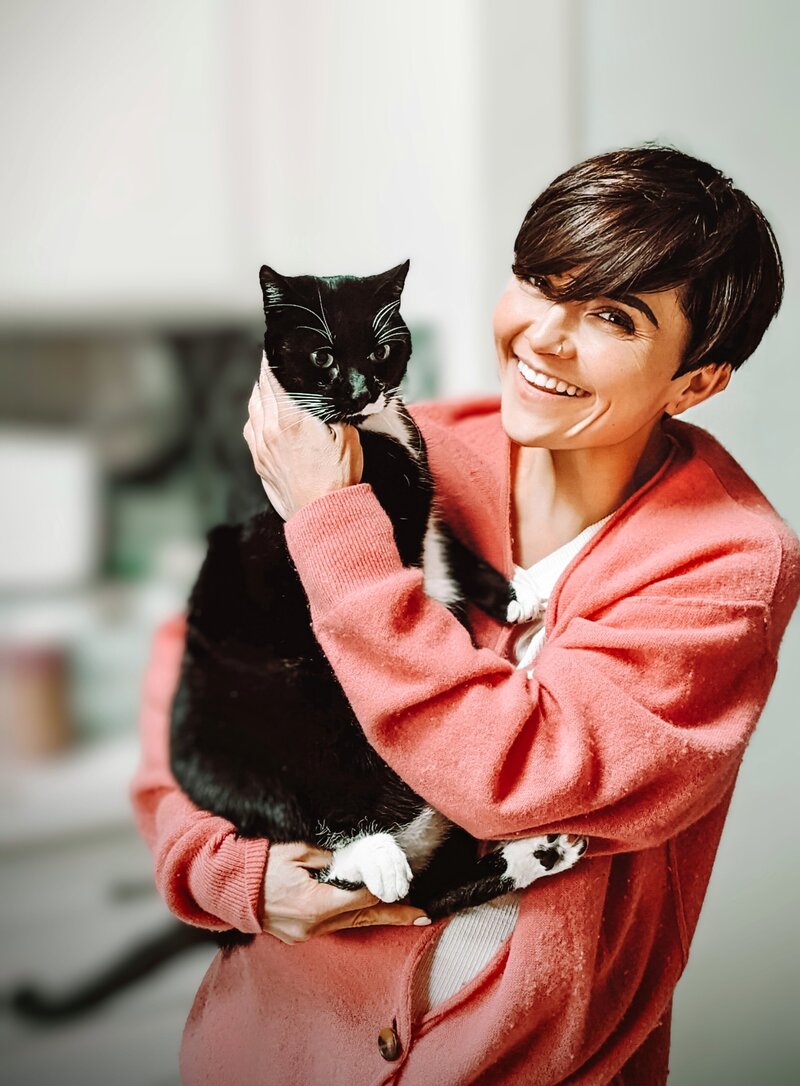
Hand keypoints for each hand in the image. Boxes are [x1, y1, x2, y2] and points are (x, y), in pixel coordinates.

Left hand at [243, 361, 363, 519]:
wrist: (323, 514)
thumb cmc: (338, 478)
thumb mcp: (347, 436)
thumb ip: (333, 410)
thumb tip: (328, 394)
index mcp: (290, 420)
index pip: (273, 378)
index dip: (273, 358)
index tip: (276, 346)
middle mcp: (269, 431)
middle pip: (261, 390)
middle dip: (268, 373)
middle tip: (276, 361)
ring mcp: (261, 447)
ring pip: (253, 408)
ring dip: (261, 393)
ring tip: (270, 384)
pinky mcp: (259, 461)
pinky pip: (251, 428)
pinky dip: (256, 415)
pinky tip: (264, 413)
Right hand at [262, 842, 429, 944]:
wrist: (227, 889)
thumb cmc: (260, 865)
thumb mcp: (295, 851)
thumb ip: (326, 857)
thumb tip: (350, 860)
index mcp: (314, 904)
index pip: (360, 899)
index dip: (380, 889)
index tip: (395, 878)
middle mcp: (313, 925)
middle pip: (362, 919)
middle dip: (393, 915)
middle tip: (422, 914)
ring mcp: (305, 934)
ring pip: (350, 925)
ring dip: (375, 917)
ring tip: (404, 914)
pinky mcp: (299, 935)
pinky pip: (334, 926)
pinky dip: (352, 918)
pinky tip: (368, 912)